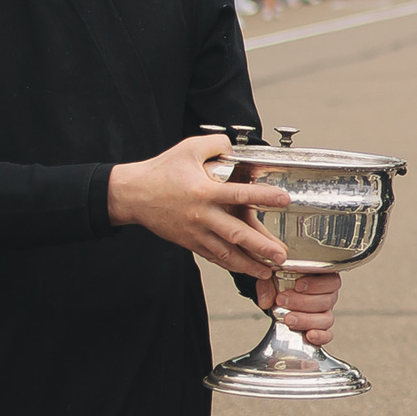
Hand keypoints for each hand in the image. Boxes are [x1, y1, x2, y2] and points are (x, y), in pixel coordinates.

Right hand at [106, 134, 292, 277]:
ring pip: (226, 253)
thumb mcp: (189, 148)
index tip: (284, 200)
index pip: (239, 195)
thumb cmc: (162, 171)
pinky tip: (246, 269)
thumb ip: (217, 144)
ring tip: (268, 271)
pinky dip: (231, 264)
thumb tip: (235, 149)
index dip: (263, 196)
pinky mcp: (190, 242)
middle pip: (235, 234)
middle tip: (280, 255)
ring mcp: (196, 233)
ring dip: (248, 264)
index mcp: (204, 191)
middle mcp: (202, 215)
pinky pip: (214, 256)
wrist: (133, 195)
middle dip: (260, 246)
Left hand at [257, 270, 343, 347]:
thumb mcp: (273, 279)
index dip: (316, 284)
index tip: (297, 286)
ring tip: (288, 319)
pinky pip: (327, 335)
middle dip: (302, 302)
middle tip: (282, 301)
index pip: (331, 281)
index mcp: (324, 280)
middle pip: (326, 301)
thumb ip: (268, 286)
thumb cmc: (282, 285)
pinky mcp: (321, 330)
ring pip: (326, 319)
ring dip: (306, 320)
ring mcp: (325, 314)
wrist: (278, 300)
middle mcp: (328, 297)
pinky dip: (320, 336)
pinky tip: (309, 335)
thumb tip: (266, 301)